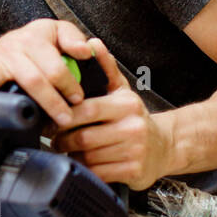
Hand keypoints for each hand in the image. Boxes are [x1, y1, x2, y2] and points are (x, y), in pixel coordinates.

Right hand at [0, 18, 95, 128]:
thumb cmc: (43, 41)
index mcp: (36, 35)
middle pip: (34, 78)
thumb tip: (85, 51)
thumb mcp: (61, 32)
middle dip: (51, 101)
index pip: (54, 65)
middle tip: (65, 119)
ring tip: (26, 113)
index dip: (68, 84)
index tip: (78, 99)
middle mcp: (13, 45)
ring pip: (7, 81)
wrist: (17, 40)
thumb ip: (74, 39)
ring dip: (18, 100)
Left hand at [49, 39, 173, 190]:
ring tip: (68, 149)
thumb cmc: (133, 117)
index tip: (52, 120)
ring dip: (73, 155)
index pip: (87, 110)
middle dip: (64, 140)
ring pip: (89, 157)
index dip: (64, 117)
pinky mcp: (134, 171)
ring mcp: (135, 151)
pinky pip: (99, 173)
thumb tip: (92, 43)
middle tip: (54, 138)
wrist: (164, 146)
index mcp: (126, 105)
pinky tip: (84, 163)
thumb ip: (106, 68)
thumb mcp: (121, 90)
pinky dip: (87, 170)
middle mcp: (133, 127)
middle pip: (84, 137)